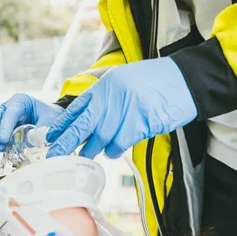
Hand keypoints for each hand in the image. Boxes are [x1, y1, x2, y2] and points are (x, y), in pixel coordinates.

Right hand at [0, 93, 63, 150]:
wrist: (53, 118)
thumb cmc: (51, 115)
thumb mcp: (51, 120)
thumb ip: (41, 131)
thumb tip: (30, 142)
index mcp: (21, 100)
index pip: (9, 112)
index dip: (4, 126)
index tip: (3, 140)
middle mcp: (10, 106)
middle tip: (0, 145)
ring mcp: (5, 116)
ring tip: (3, 149)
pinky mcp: (4, 126)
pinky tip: (5, 148)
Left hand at [47, 57, 197, 158]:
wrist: (185, 80)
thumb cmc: (155, 83)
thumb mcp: (123, 81)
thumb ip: (105, 99)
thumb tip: (87, 122)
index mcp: (105, 85)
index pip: (78, 107)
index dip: (63, 124)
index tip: (51, 137)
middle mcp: (112, 97)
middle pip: (83, 125)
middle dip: (67, 142)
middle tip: (55, 155)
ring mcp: (126, 110)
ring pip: (101, 138)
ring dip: (94, 149)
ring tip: (89, 154)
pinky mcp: (140, 124)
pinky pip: (119, 144)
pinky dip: (114, 150)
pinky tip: (113, 150)